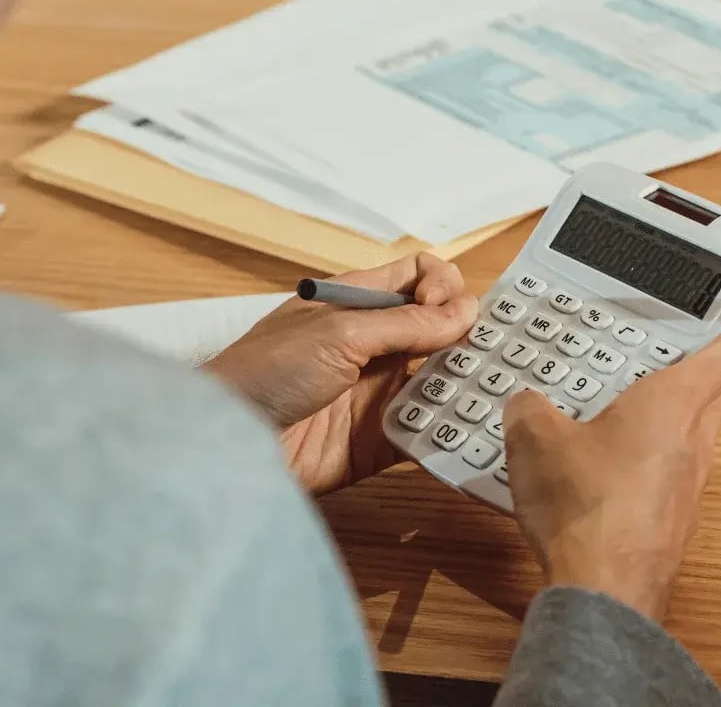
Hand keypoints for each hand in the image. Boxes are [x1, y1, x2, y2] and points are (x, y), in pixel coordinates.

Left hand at [204, 253, 476, 495]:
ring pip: (439, 381)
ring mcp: (377, 391)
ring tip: (490, 395)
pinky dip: (448, 432)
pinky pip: (425, 432)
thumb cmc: (266, 372)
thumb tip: (466, 311)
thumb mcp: (339, 335)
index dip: (442, 285)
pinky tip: (469, 432)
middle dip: (468, 337)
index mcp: (359, 303)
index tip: (443, 310)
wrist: (229, 444)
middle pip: (438, 329)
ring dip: (464, 385)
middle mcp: (373, 343)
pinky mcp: (379, 439)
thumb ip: (406, 324)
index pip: (418, 276)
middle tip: (491, 354)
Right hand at [502, 314, 720, 619]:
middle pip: (713, 400)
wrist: (603, 589)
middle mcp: (691, 442)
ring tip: (635, 414)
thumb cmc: (582, 503)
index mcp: (670, 405)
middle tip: (694, 363)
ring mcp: (687, 487)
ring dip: (674, 423)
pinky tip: (610, 473)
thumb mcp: (535, 439)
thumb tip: (526, 403)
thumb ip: (530, 408)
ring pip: (692, 440)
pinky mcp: (671, 522)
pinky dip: (648, 464)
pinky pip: (667, 477)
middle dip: (708, 379)